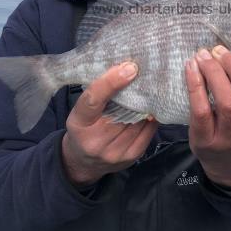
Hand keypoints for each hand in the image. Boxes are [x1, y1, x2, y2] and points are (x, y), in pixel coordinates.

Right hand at [61, 62, 157, 187]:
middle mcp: (95, 141)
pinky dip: (151, 119)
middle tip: (146, 74)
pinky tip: (152, 109)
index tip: (129, 68)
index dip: (111, 82)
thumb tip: (125, 70)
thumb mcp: (80, 111)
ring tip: (151, 90)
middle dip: (135, 92)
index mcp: (79, 123)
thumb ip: (98, 94)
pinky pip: (148, 132)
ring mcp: (114, 152)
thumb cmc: (83, 129)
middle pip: (122, 110)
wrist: (83, 163)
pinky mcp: (131, 157)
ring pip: (138, 120)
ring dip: (146, 105)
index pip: (93, 99)